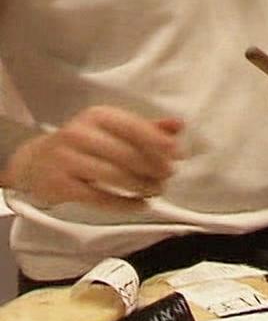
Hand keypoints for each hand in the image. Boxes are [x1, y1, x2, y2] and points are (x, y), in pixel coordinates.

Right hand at [5, 107, 182, 210]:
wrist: (35, 162)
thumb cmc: (84, 143)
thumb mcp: (112, 128)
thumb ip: (146, 127)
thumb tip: (178, 125)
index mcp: (97, 116)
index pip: (134, 128)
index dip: (159, 142)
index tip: (178, 154)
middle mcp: (79, 134)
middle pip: (127, 154)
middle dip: (154, 167)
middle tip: (168, 175)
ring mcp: (66, 160)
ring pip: (115, 176)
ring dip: (142, 186)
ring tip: (157, 190)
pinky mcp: (60, 185)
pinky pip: (100, 197)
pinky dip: (125, 203)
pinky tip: (141, 204)